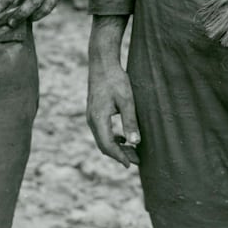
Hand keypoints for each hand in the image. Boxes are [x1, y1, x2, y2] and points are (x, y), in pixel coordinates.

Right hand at [86, 16, 139, 166]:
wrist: (102, 63)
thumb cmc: (115, 80)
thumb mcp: (126, 100)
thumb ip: (130, 122)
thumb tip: (135, 143)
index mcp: (98, 119)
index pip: (108, 145)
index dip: (120, 157)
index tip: (131, 164)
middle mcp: (92, 119)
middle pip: (103, 145)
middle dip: (119, 155)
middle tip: (136, 161)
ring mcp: (91, 116)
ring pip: (102, 139)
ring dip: (116, 147)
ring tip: (132, 151)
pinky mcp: (94, 111)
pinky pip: (102, 131)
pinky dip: (112, 138)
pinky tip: (123, 138)